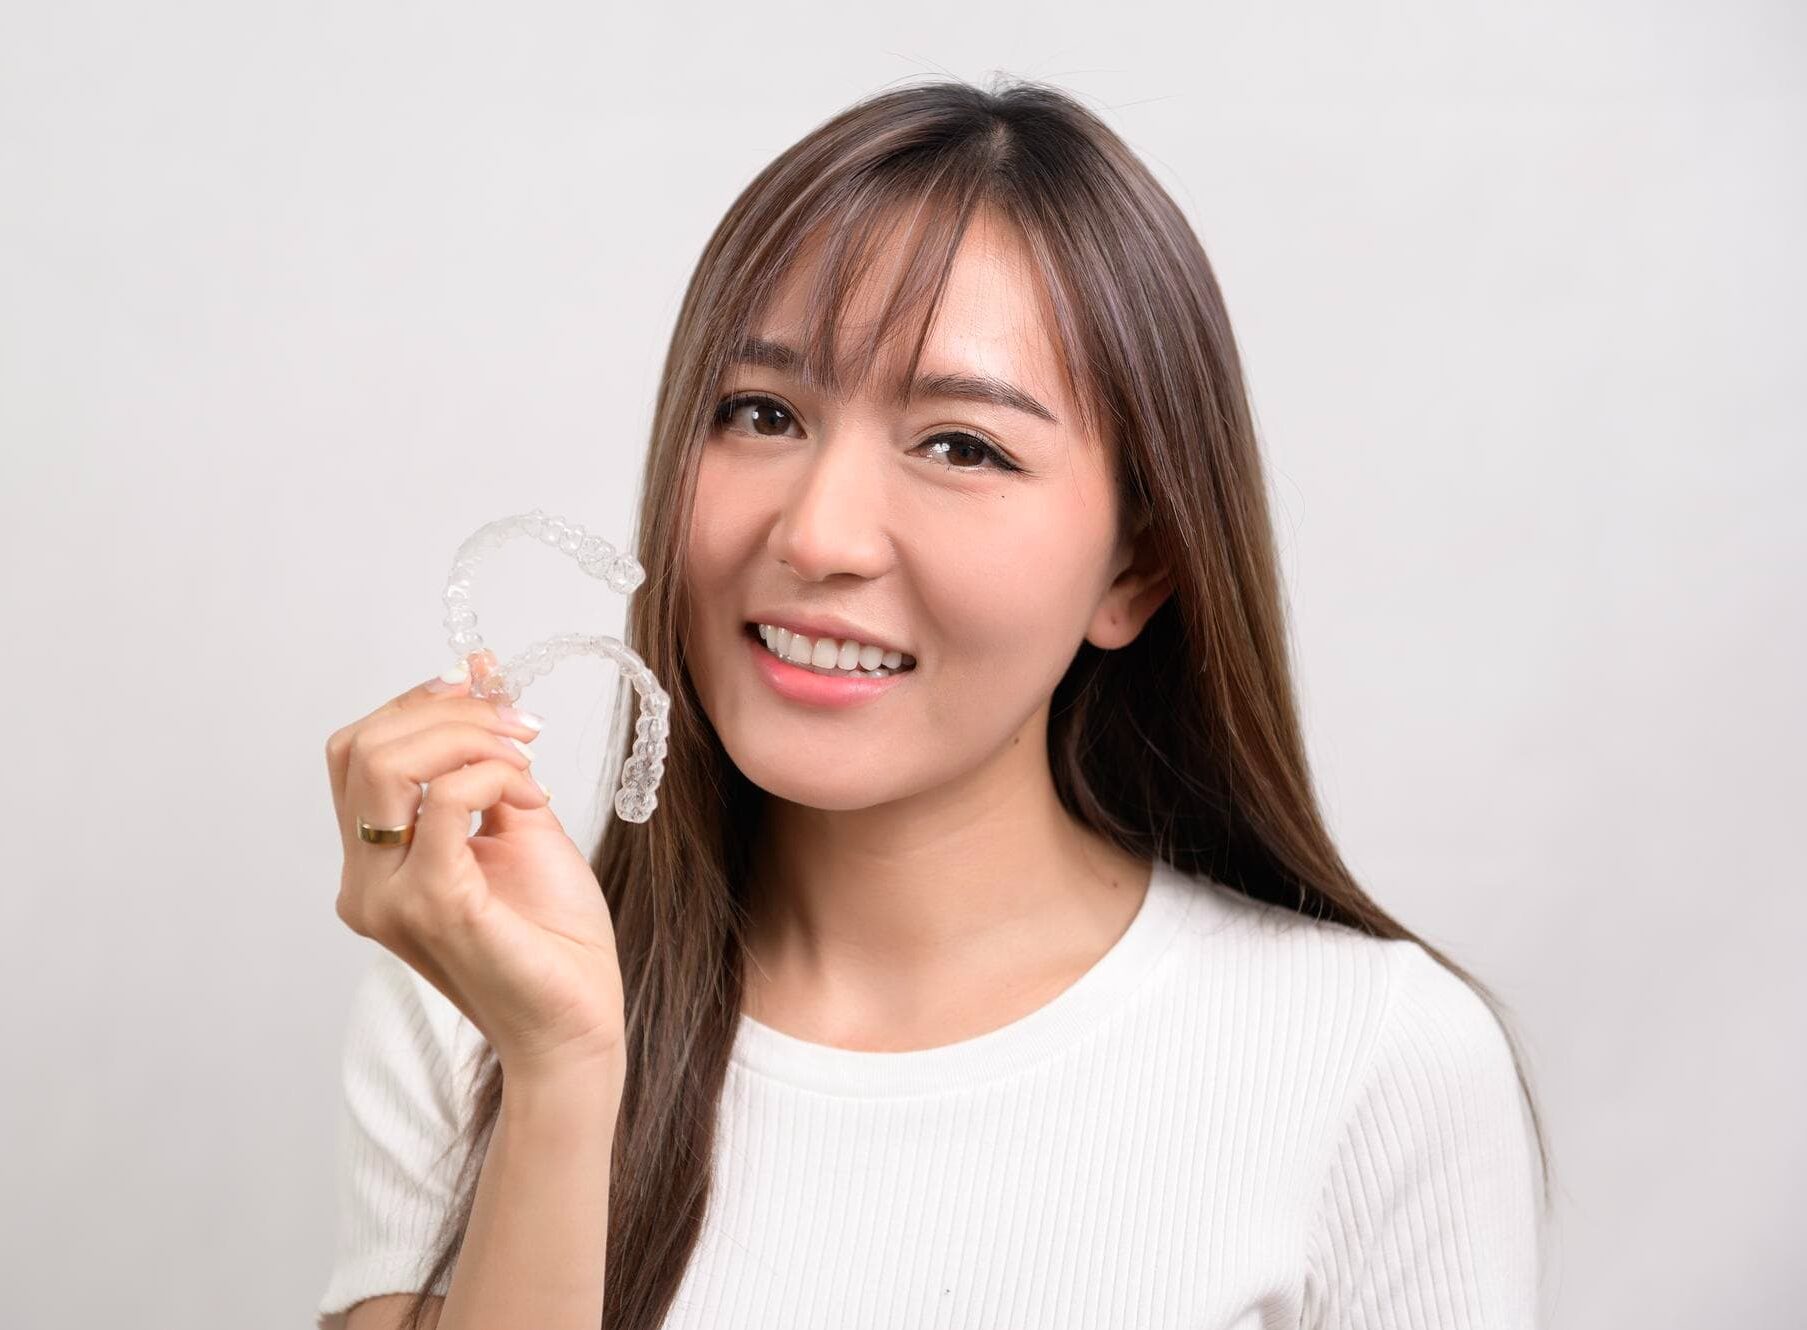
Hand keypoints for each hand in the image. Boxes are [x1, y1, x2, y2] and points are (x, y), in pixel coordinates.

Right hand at [325, 652, 625, 1081]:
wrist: (577, 1020)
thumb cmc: (550, 935)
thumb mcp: (519, 818)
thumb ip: (489, 752)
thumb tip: (479, 668)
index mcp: (373, 865)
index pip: (356, 752)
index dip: (418, 706)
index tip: (487, 695)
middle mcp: (364, 883)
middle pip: (362, 747)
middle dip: (447, 713)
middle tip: (519, 726)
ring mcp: (388, 898)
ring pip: (387, 764)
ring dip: (469, 738)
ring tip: (526, 761)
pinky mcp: (432, 905)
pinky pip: (443, 802)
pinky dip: (493, 776)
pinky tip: (530, 798)